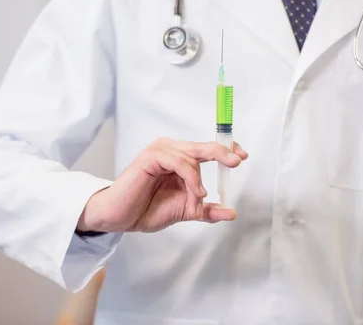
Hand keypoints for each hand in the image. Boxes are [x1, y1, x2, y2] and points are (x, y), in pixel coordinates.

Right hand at [77, 138, 247, 232]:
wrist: (121, 217)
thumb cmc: (147, 209)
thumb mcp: (185, 210)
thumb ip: (206, 210)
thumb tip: (231, 212)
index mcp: (178, 158)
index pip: (206, 149)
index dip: (225, 150)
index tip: (241, 156)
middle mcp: (170, 149)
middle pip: (203, 146)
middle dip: (222, 152)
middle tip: (237, 161)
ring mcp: (159, 151)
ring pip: (192, 158)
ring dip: (199, 183)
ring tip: (197, 200)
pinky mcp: (150, 157)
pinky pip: (179, 162)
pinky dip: (191, 179)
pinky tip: (195, 192)